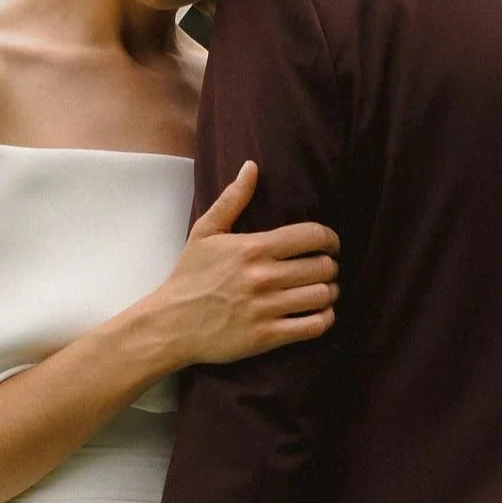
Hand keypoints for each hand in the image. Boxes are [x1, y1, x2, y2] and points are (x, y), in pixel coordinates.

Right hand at [143, 163, 337, 369]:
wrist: (171, 324)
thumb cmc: (189, 277)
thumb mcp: (205, 232)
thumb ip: (232, 199)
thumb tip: (251, 166)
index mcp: (253, 248)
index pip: (312, 236)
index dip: (330, 238)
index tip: (330, 244)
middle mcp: (263, 277)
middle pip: (322, 267)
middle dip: (330, 266)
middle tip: (325, 269)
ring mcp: (266, 308)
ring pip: (322, 295)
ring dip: (330, 292)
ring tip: (324, 290)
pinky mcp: (267, 336)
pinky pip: (314, 326)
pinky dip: (325, 318)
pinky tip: (319, 313)